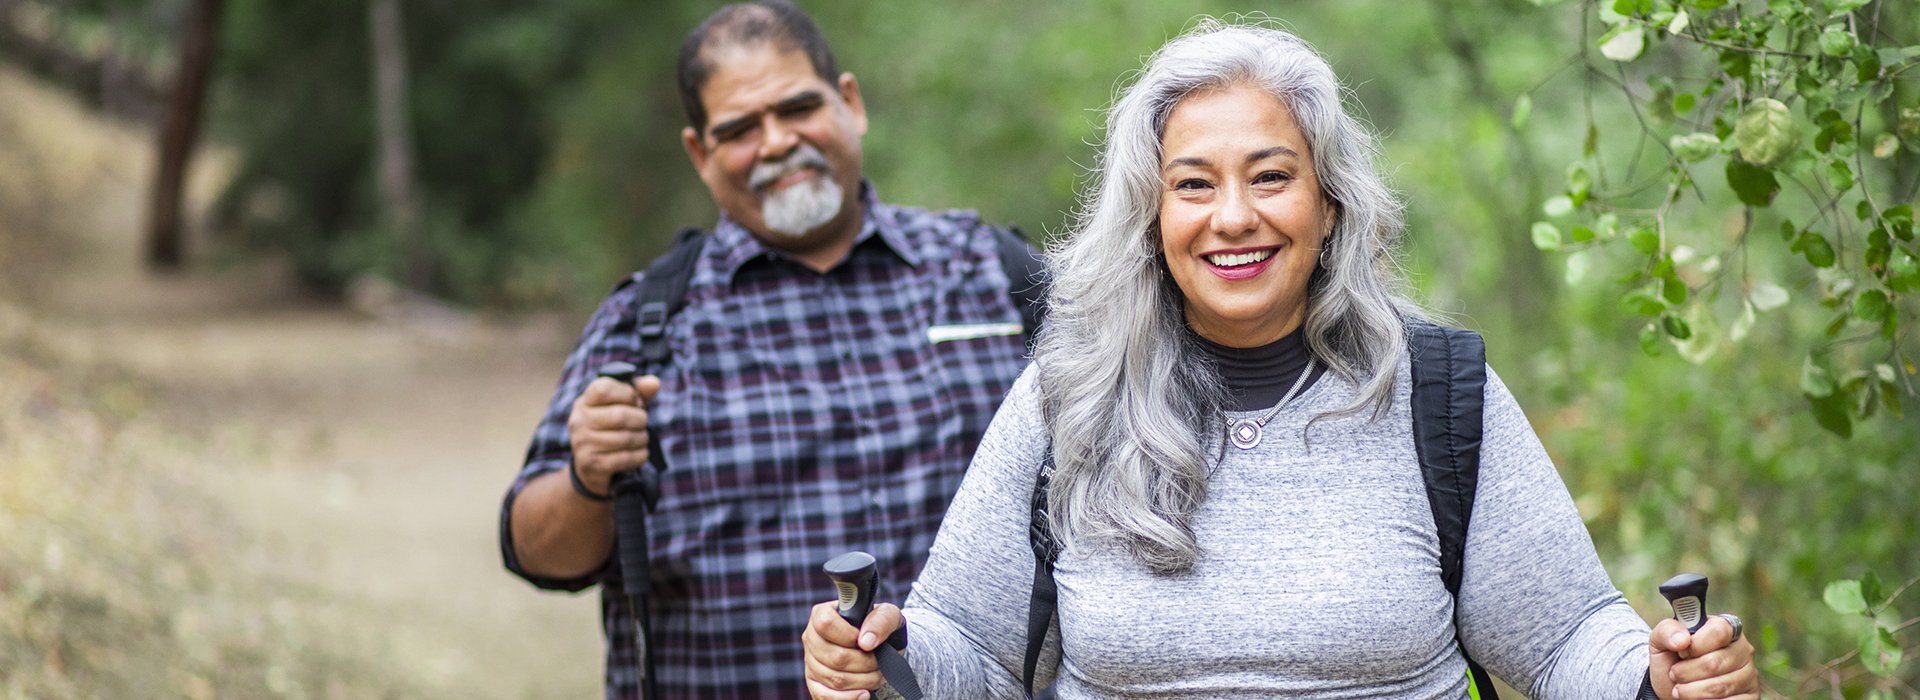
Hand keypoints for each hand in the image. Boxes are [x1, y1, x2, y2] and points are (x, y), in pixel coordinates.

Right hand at [566, 374, 661, 496]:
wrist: (591, 467)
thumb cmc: (611, 428)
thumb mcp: (622, 406)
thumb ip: (639, 392)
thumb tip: (654, 383)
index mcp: (584, 402)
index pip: (604, 389)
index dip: (627, 393)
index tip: (635, 401)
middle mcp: (579, 421)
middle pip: (620, 416)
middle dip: (640, 419)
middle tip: (642, 423)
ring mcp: (582, 443)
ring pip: (625, 439)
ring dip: (642, 439)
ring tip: (642, 438)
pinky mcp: (591, 464)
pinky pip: (624, 458)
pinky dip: (639, 455)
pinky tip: (641, 453)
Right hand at [803, 600, 904, 699]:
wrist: (879, 647)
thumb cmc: (879, 627)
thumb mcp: (888, 615)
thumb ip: (880, 621)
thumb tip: (866, 642)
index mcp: (822, 614)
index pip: (825, 623)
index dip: (848, 635)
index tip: (866, 642)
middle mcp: (811, 638)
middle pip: (834, 657)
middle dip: (864, 663)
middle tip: (879, 662)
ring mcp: (811, 662)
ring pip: (834, 678)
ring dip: (862, 681)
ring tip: (876, 675)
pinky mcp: (814, 684)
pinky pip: (825, 696)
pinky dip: (848, 698)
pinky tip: (863, 694)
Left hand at [1649, 614, 1756, 698]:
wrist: (1672, 687)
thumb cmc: (1671, 660)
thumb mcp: (1661, 641)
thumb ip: (1667, 632)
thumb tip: (1682, 640)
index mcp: (1725, 628)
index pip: (1718, 632)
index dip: (1695, 645)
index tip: (1680, 652)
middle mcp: (1743, 649)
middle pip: (1714, 663)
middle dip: (1685, 672)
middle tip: (1674, 674)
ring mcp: (1749, 674)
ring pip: (1719, 687)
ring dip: (1691, 691)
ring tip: (1680, 688)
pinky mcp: (1751, 695)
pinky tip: (1696, 698)